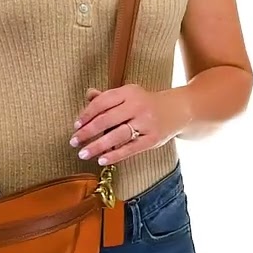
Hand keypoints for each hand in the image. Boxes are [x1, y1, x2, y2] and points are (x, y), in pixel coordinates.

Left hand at [70, 84, 190, 165]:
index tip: (76, 125)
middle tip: (74, 141)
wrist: (177, 110)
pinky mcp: (152, 139)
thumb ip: (108, 97)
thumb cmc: (146, 103)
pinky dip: (114, 155)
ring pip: (117, 135)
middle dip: (87, 132)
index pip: (102, 102)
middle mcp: (137, 106)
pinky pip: (130, 149)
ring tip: (83, 153)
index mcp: (129, 92)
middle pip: (107, 119)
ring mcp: (146, 123)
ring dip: (97, 146)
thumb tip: (88, 94)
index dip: (86, 114)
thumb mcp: (129, 95)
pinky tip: (102, 160)